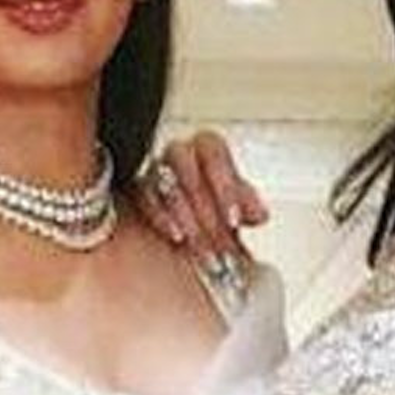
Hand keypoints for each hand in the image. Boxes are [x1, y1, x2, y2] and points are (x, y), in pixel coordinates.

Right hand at [134, 129, 268, 256]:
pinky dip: (161, 216)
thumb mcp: (233, 215)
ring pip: (163, 177)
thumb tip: (260, 214)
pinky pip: (142, 193)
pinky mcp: (134, 191)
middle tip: (217, 236)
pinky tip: (177, 235)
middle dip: (204, 204)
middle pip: (185, 161)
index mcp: (206, 152)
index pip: (213, 148)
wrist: (189, 245)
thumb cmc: (211, 220)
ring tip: (199, 240)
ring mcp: (153, 171)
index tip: (234, 219)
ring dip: (184, 212)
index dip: (225, 183)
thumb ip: (247, 208)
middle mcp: (178, 157)